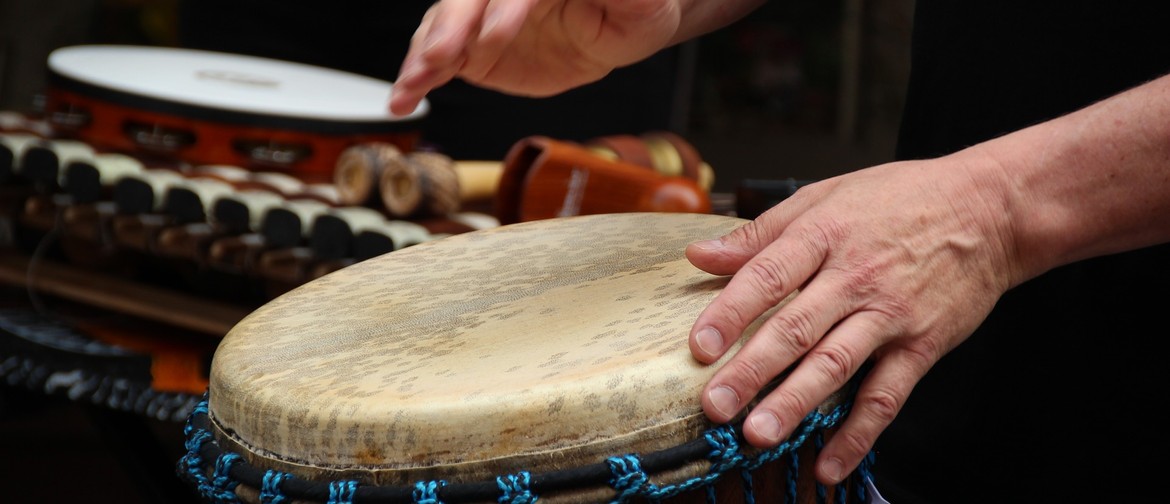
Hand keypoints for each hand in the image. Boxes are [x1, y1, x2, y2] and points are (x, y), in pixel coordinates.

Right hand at [388, 0, 683, 115]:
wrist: (618, 30)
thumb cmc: (635, 9)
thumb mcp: (639, 6)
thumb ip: (625, 0)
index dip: (505, 11)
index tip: (498, 40)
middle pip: (469, 0)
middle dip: (452, 27)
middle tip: (441, 57)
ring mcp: (484, 15)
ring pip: (443, 25)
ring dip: (424, 55)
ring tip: (411, 84)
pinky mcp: (473, 48)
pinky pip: (439, 59)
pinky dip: (418, 78)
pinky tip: (402, 99)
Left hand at [686, 155, 1019, 484]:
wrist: (989, 209)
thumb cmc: (899, 199)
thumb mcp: (824, 196)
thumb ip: (759, 234)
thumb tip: (699, 254)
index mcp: (823, 235)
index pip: (767, 276)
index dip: (730, 313)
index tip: (700, 347)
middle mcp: (854, 277)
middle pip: (795, 328)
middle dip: (751, 371)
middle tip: (716, 406)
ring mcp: (890, 314)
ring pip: (836, 365)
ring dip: (796, 403)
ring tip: (760, 434)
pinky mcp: (922, 345)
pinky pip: (886, 395)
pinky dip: (859, 433)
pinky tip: (830, 464)